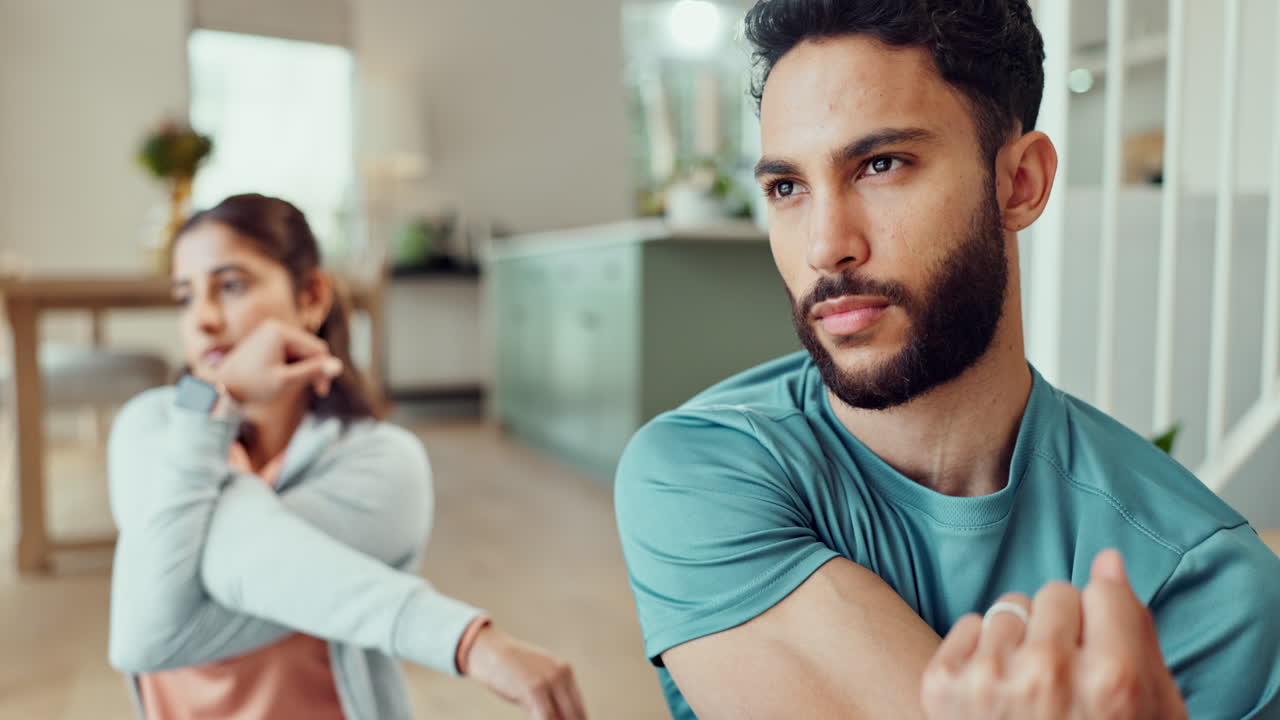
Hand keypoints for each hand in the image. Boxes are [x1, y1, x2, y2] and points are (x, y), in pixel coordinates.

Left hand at [206, 319, 342, 405]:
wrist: (220, 389)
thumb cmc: (251, 386)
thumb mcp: (286, 381)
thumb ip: (313, 371)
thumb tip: (338, 366)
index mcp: (280, 331)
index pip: (316, 349)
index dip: (323, 370)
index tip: (321, 392)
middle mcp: (275, 326)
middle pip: (309, 348)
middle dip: (312, 369)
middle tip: (314, 391)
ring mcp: (269, 331)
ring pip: (300, 351)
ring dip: (301, 368)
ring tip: (291, 386)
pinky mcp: (265, 339)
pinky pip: (288, 351)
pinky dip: (291, 365)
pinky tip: (284, 379)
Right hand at [464, 626, 586, 719]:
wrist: (489, 651)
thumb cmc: (510, 668)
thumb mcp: (537, 678)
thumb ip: (550, 697)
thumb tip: (558, 718)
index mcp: (565, 670)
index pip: (579, 707)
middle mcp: (561, 674)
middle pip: (575, 714)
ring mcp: (548, 680)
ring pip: (562, 718)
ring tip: (542, 719)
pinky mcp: (534, 688)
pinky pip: (546, 717)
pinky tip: (535, 719)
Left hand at [921, 550, 1186, 719]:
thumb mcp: (1152, 711)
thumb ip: (1137, 634)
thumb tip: (1108, 561)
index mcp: (1110, 682)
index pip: (1103, 590)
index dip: (1104, 621)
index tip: (1101, 652)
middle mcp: (1047, 674)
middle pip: (1055, 593)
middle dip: (1062, 627)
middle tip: (1065, 678)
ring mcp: (989, 680)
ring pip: (1010, 607)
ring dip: (1020, 640)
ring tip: (1030, 692)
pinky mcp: (943, 684)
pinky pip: (971, 623)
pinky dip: (982, 652)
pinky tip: (997, 694)